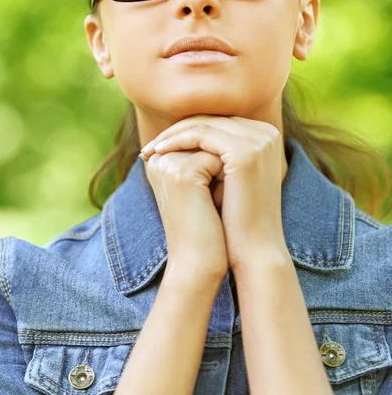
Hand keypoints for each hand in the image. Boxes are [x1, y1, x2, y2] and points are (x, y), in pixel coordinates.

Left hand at [141, 115, 288, 272]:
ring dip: (172, 135)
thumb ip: (214, 152)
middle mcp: (267, 132)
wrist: (254, 250)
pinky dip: (177, 141)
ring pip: (204, 125)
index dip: (187, 131)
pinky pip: (202, 135)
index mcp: (266, 136)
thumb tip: (178, 134)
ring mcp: (259, 140)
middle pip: (212, 120)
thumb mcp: (227, 177)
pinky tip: (159, 152)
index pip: (219, 123)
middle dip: (177, 131)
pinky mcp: (246, 151)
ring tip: (150, 150)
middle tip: (150, 145)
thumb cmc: (236, 217)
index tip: (160, 144)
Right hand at [142, 143, 228, 283]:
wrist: (197, 263)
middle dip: (224, 157)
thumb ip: (207, 156)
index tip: (226, 181)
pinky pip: (218, 158)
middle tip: (232, 185)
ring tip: (224, 194)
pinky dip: (228, 177)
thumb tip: (234, 130)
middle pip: (206, 135)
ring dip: (227, 167)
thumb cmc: (206, 226)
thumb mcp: (204, 185)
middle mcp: (159, 157)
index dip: (220, 153)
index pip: (199, 134)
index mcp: (160, 159)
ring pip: (214, 144)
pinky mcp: (182, 172)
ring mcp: (168, 163)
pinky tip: (222, 200)